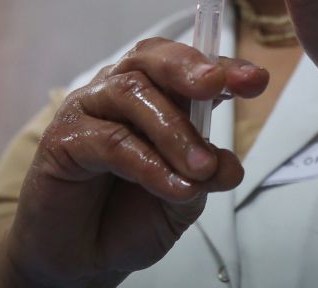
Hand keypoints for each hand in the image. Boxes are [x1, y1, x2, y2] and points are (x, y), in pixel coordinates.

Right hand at [2, 38, 267, 285]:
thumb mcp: (183, 197)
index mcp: (154, 95)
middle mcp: (118, 91)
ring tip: (200, 169)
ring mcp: (87, 109)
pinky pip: (110, 140)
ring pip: (131, 93)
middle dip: (189, 68)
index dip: (222, 66)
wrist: (84, 258)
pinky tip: (173, 187)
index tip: (255, 80)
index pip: (187, 66)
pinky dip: (148, 163)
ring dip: (173, 130)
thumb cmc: (130, 216)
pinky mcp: (62, 138)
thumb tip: (228, 165)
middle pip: (150, 58)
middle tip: (216, 87)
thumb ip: (205, 176)